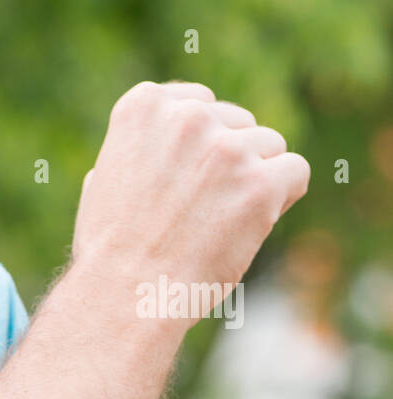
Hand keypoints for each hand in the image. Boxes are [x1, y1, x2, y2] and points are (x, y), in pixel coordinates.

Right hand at [72, 80, 309, 303]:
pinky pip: (295, 172)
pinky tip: (250, 225)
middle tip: (199, 211)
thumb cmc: (109, 250)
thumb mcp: (103, 182)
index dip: (199, 146)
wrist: (125, 294)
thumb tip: (155, 152)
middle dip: (228, 162)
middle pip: (238, 124)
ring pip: (269, 146)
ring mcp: (227, 149)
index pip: (200, 104)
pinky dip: (281, 198)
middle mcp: (187, 118)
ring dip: (253, 181)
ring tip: (217, 224)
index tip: (184, 182)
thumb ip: (138, 152)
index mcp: (144, 107)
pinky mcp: (260, 183)